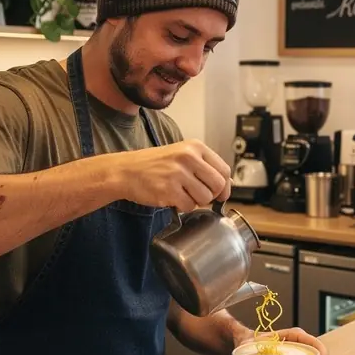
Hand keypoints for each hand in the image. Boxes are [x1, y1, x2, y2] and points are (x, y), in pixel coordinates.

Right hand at [113, 140, 231, 211]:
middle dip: (211, 196)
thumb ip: (205, 167)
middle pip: (218, 185)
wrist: (125, 171)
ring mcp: (178, 173)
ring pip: (205, 198)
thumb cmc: (154, 165)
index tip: (220, 194)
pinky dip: (182, 207)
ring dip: (195, 202)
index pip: (224, 170)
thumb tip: (229, 184)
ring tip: (181, 194)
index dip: (225, 186)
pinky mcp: (168, 190)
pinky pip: (189, 206)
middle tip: (197, 195)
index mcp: (195, 147)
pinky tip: (172, 198)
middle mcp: (188, 157)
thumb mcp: (182, 156)